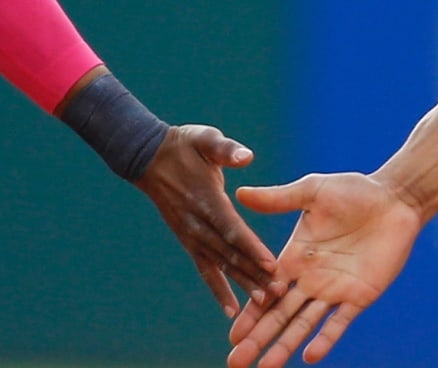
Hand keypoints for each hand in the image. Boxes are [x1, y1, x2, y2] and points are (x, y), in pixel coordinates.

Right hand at [136, 124, 280, 317]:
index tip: (271, 264)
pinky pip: (205, 267)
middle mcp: (198, 223)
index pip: (232, 228)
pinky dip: (217, 288)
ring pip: (220, 265)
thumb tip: (246, 156)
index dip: (251, 247)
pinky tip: (231, 308)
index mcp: (207, 199)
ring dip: (241, 283)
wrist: (150, 157)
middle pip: (229, 253)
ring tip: (262, 302)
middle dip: (253, 273)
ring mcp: (191, 234)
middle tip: (276, 292)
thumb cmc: (185, 144)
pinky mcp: (188, 239)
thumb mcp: (206, 138)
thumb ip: (226, 149)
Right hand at [227, 172, 421, 367]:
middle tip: (235, 363)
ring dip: (284, 346)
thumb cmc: (355, 191)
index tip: (232, 334)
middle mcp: (310, 279)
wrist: (396, 198)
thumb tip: (240, 192)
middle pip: (279, 315)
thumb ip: (279, 198)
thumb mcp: (313, 191)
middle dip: (258, 338)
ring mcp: (334, 290)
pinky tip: (309, 356)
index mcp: (295, 257)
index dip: (250, 313)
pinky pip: (339, 322)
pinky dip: (325, 339)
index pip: (267, 289)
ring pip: (303, 325)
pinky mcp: (359, 295)